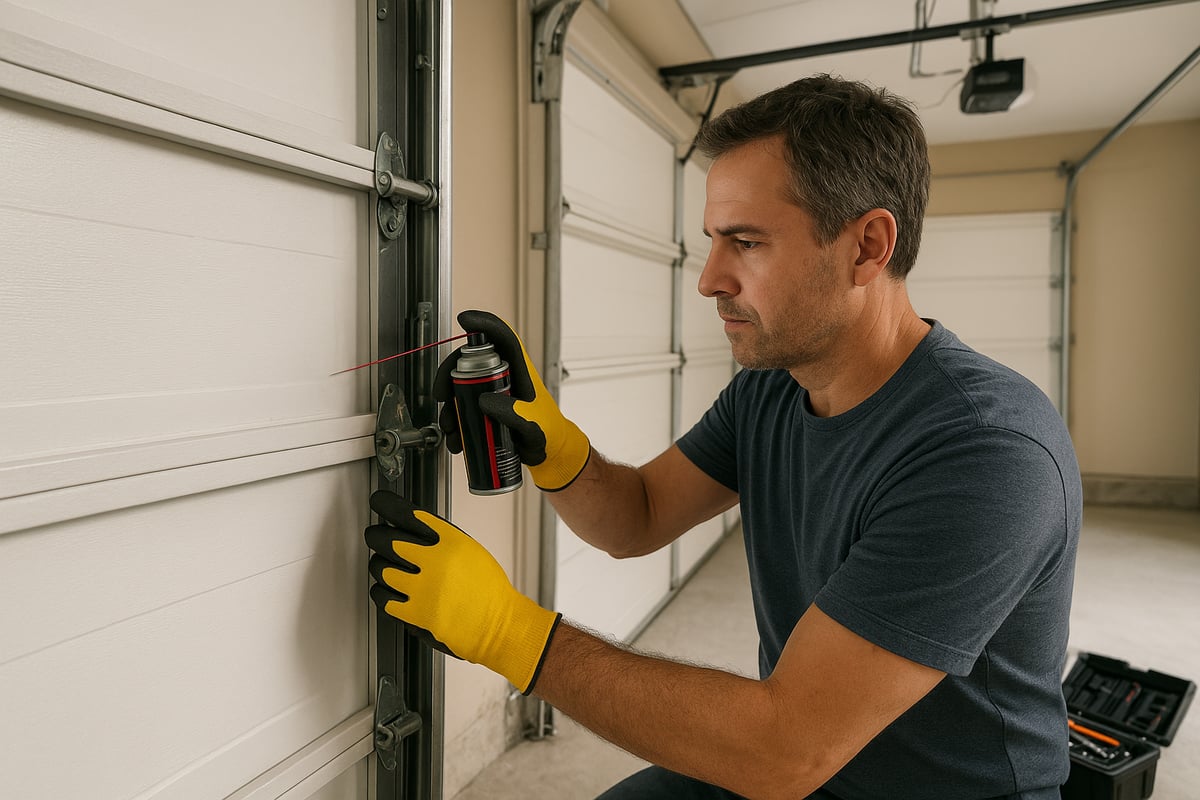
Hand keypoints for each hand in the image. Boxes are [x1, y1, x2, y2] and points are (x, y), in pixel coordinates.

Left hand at [364, 490, 560, 693]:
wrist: (499, 625)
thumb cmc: (489, 591)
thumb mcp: (471, 551)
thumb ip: (442, 539)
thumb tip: (414, 529)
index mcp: (451, 542)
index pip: (409, 515)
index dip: (388, 505)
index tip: (379, 502)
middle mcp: (436, 561)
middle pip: (387, 540)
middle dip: (376, 536)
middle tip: (375, 536)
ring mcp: (424, 588)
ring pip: (381, 569)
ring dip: (378, 565)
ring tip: (383, 566)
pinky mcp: (417, 614)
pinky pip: (384, 598)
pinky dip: (380, 592)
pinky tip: (385, 589)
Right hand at [433, 310, 590, 490]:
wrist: (548, 454)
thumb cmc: (549, 434)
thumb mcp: (534, 426)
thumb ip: (514, 414)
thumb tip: (484, 401)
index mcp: (519, 371)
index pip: (503, 338)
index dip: (484, 324)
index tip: (464, 319)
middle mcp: (503, 377)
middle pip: (469, 362)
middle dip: (449, 375)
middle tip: (442, 397)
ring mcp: (492, 392)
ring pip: (461, 387)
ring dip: (449, 407)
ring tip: (451, 430)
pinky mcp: (485, 410)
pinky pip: (462, 409)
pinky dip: (454, 423)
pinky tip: (456, 440)